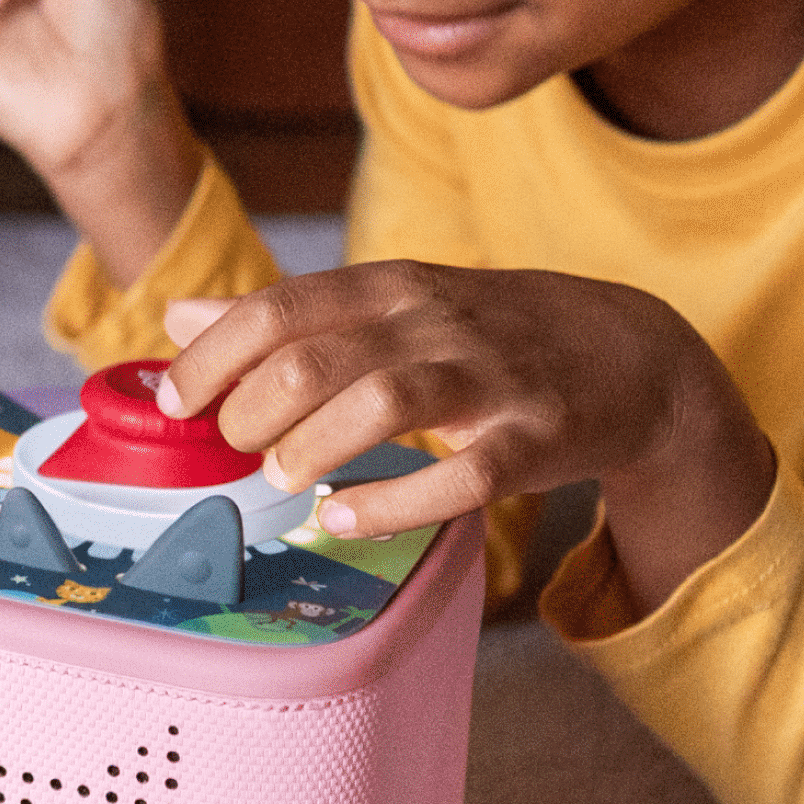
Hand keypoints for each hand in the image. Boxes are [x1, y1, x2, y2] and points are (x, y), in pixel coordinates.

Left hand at [159, 266, 776, 620]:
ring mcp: (489, 381)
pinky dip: (394, 501)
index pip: (281, 306)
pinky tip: (345, 516)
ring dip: (315, 446)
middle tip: (240, 446)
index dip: (213, 354)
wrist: (629, 353)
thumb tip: (177, 319)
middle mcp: (434, 323)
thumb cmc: (489, 333)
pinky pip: (460, 475)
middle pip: (318, 355)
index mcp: (391, 287)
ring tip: (285, 479)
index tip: (174, 400)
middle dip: (255, 408)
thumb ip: (285, 316)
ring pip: (384, 401)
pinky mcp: (533, 440)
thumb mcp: (390, 305)